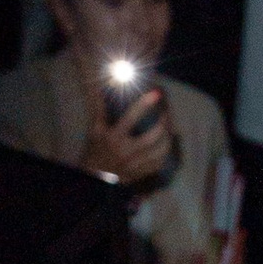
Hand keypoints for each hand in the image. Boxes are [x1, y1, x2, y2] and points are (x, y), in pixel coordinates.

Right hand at [83, 71, 174, 189]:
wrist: (94, 177)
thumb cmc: (94, 150)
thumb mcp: (94, 129)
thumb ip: (97, 107)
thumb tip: (94, 86)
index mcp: (113, 137)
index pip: (131, 118)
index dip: (144, 104)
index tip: (156, 93)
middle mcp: (126, 151)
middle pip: (152, 136)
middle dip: (163, 122)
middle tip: (166, 111)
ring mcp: (135, 164)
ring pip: (160, 150)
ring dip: (168, 136)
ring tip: (169, 126)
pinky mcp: (141, 173)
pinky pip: (159, 162)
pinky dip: (165, 152)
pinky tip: (165, 143)